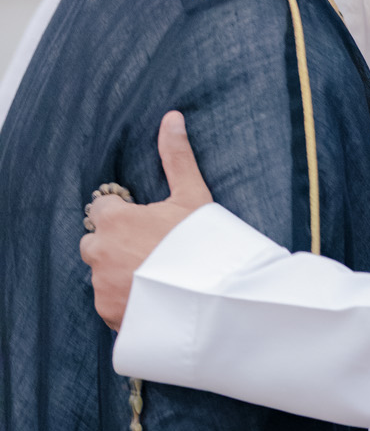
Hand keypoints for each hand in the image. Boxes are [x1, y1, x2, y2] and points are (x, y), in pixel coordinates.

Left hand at [79, 111, 213, 329]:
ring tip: (157, 279)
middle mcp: (99, 252)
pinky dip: (125, 302)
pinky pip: (109, 303)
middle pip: (96, 243)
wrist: (213, 299)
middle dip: (116, 246)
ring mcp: (101, 285)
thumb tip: (172, 117)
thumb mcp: (193, 197)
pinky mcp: (108, 313)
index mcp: (113, 220)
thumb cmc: (203, 243)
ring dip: (120, 274)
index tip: (147, 225)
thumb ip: (176, 157)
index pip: (103, 209)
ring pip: (102, 274)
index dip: (125, 215)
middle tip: (152, 253)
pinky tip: (154, 299)